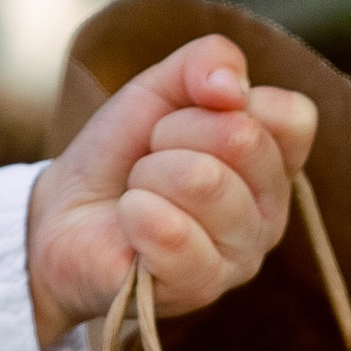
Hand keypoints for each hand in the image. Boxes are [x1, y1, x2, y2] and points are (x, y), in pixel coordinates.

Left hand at [23, 33, 315, 350]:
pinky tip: (130, 222)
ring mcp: (240, 257)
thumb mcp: (160, 89)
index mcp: (275, 163)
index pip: (290, 116)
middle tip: (148, 160)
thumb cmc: (120, 156)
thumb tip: (231, 86)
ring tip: (139, 193)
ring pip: (203, 180)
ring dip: (148, 175)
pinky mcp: (200, 288)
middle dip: (171, 134)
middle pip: (241, 138)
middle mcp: (271, 214)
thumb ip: (206, 62)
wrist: (60, 214)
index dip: (223, 100)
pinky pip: (172, 231)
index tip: (183, 117)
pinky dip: (135, 212)